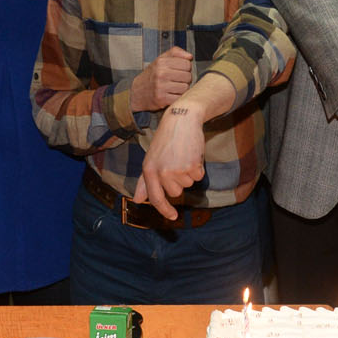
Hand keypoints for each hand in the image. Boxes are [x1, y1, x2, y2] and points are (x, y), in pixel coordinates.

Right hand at [129, 46, 193, 113]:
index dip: (186, 68)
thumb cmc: (153, 74)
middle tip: (177, 80)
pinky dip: (178, 97)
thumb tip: (190, 57)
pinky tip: (171, 95)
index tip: (180, 70)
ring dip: (182, 89)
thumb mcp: (161, 59)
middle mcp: (161, 73)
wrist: (138, 92)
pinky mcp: (162, 99)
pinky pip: (180, 97)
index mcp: (161, 62)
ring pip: (185, 88)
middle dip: (185, 79)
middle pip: (188, 76)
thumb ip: (176, 52)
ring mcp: (161, 87)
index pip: (187, 64)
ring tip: (174, 87)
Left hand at [134, 101, 207, 218]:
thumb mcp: (151, 159)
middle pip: (175, 193)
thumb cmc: (166, 139)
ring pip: (188, 184)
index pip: (155, 198)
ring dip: (188, 173)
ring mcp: (178, 170)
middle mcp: (162, 173)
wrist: (182, 120)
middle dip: (179, 182)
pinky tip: (191, 154)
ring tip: (183, 156)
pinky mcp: (192, 166)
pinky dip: (198, 168)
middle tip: (176, 162)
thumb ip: (145, 182)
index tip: (172, 217)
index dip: (164, 210)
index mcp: (149, 170)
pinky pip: (198, 177)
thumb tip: (138, 200)